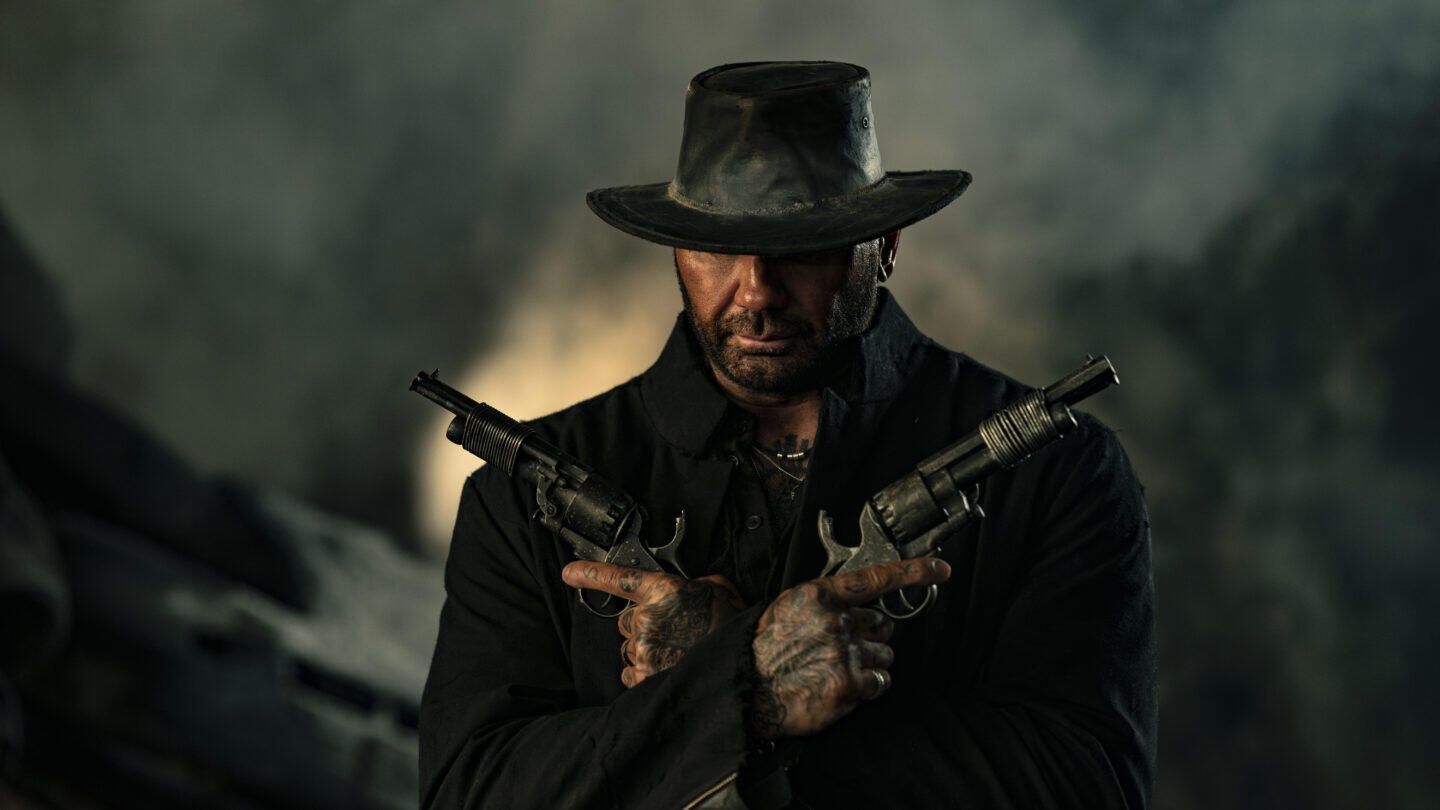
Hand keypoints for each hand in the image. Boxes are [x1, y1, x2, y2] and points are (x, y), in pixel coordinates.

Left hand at [562, 561, 746, 687]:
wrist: (747, 658)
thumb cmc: (733, 622)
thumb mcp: (715, 587)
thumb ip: (690, 583)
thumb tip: (684, 589)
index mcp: (663, 590)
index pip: (617, 578)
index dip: (588, 574)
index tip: (569, 572)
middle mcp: (648, 618)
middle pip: (625, 622)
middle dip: (644, 626)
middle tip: (673, 632)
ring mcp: (645, 648)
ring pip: (630, 649)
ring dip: (647, 651)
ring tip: (677, 653)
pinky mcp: (646, 675)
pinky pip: (630, 674)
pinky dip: (644, 674)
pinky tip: (668, 668)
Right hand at [748, 558, 951, 739]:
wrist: (745, 688)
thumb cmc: (764, 651)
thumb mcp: (789, 609)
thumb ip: (825, 603)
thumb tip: (859, 606)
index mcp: (819, 596)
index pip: (876, 578)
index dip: (913, 572)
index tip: (939, 569)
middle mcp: (835, 621)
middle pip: (882, 624)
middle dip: (871, 636)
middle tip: (843, 648)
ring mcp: (844, 653)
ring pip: (885, 655)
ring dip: (869, 664)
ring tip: (837, 670)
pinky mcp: (850, 684)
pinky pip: (880, 682)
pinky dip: (868, 688)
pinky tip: (842, 687)